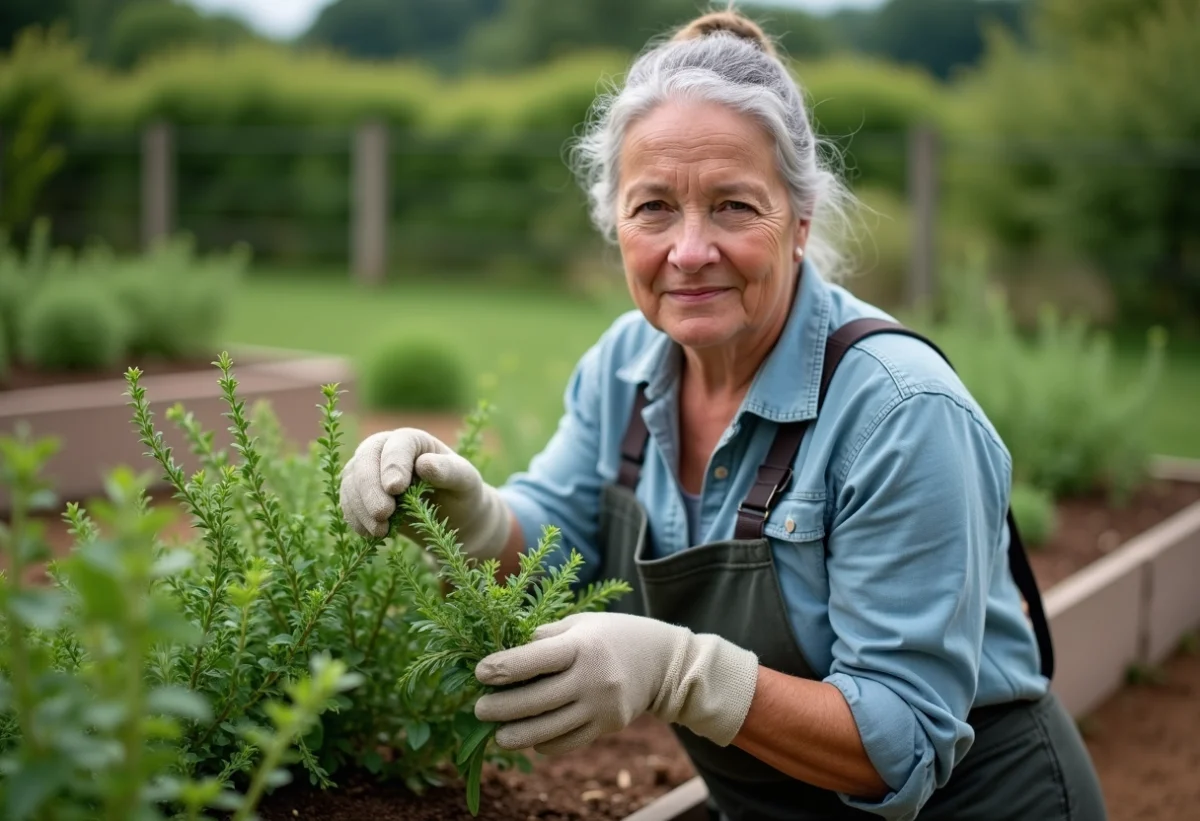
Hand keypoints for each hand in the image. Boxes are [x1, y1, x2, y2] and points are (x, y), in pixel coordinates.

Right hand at [339, 428, 510, 558]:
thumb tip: (424, 464)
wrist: (450, 516)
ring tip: (380, 531)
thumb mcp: (465, 481)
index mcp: (413, 440)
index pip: (397, 445)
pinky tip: (370, 533)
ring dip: (360, 507)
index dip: (393, 465)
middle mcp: (385, 449)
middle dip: (370, 488)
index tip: (395, 489)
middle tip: (383, 515)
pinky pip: (347, 501)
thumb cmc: (460, 492)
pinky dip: (355, 518)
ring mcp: (368, 470)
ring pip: (351, 482)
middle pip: (365, 460)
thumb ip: (449, 471)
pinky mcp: (359, 492)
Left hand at [473, 612, 759, 755]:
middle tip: (479, 710)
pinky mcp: (606, 727)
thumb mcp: (583, 623)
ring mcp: (600, 707)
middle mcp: (591, 678)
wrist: (664, 662)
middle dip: (500, 708)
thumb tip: (504, 650)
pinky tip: (530, 738)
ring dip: (516, 735)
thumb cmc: (615, 635)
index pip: (533, 660)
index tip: (479, 674)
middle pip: (535, 700)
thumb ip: (546, 636)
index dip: (502, 668)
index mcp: (582, 645)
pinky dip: (544, 744)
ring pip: (548, 729)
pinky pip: (567, 742)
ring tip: (497, 735)